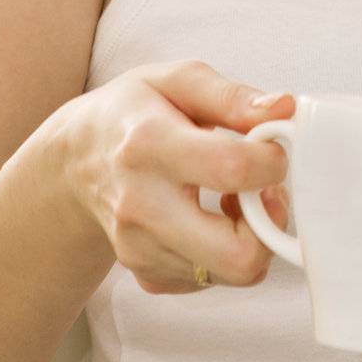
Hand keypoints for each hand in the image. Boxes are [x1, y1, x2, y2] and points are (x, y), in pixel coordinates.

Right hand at [60, 58, 294, 293]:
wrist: (77, 159)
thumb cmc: (134, 112)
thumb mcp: (179, 80)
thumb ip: (234, 96)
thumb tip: (284, 110)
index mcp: (149, 145)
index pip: (233, 169)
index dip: (272, 159)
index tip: (271, 146)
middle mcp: (141, 206)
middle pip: (237, 254)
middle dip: (271, 222)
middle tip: (265, 189)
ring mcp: (140, 249)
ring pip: (233, 272)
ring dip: (252, 236)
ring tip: (236, 196)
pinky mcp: (146, 275)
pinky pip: (213, 280)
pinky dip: (226, 252)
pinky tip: (212, 217)